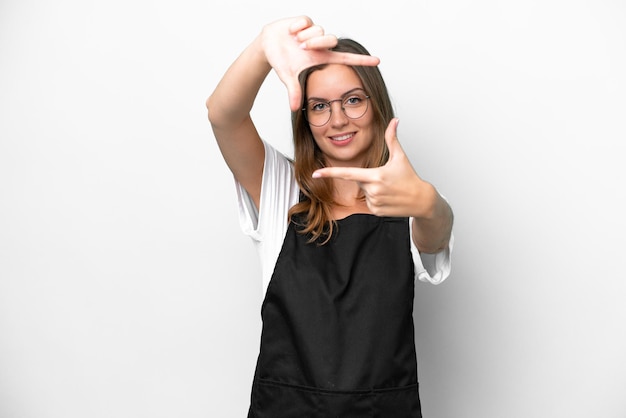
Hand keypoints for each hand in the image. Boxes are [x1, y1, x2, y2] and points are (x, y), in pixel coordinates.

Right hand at [260, 16, 379, 110]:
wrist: (268, 45)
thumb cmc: (282, 62)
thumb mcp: (288, 77)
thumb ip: (294, 91)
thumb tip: (294, 108)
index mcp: (321, 58)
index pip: (346, 59)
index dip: (361, 61)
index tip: (377, 61)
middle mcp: (320, 45)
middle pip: (331, 39)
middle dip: (316, 42)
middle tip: (302, 48)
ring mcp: (314, 32)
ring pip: (319, 29)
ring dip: (305, 36)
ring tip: (294, 41)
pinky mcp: (305, 21)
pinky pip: (306, 20)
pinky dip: (296, 27)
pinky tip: (290, 32)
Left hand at [312, 118, 437, 218]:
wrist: (421, 200)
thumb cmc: (410, 177)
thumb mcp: (400, 157)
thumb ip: (392, 138)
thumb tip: (394, 120)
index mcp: (375, 176)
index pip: (347, 174)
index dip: (329, 173)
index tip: (315, 174)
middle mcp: (373, 191)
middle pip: (359, 182)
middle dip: (369, 179)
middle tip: (386, 180)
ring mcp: (374, 203)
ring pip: (364, 193)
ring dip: (373, 190)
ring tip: (389, 190)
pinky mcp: (376, 212)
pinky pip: (369, 204)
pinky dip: (377, 200)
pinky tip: (389, 198)